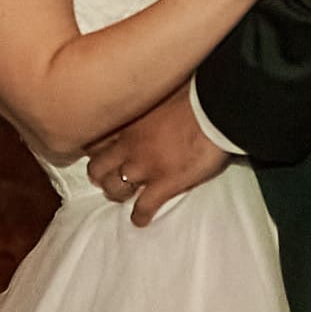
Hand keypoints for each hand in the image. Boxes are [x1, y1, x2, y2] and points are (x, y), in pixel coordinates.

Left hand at [85, 92, 232, 225]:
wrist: (215, 107)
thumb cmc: (194, 93)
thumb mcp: (160, 91)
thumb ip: (148, 102)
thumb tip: (151, 102)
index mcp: (128, 119)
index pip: (95, 139)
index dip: (96, 150)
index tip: (101, 153)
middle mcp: (129, 145)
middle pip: (98, 168)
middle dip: (101, 176)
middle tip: (110, 178)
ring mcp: (144, 166)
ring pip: (114, 189)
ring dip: (117, 194)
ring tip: (125, 197)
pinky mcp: (164, 183)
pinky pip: (143, 207)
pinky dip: (140, 216)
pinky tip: (140, 220)